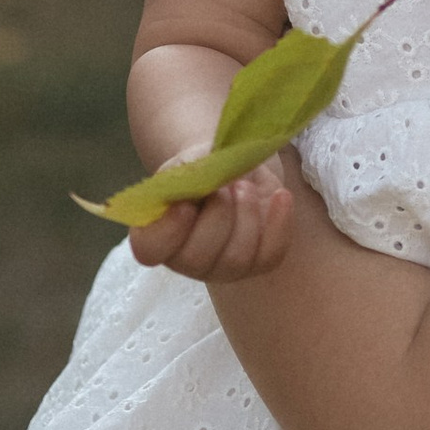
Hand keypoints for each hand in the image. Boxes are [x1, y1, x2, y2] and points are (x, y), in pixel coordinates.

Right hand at [128, 156, 298, 281]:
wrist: (234, 169)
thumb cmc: (202, 167)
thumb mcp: (189, 162)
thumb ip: (186, 175)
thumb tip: (196, 185)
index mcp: (157, 234)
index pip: (149, 249)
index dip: (167, 232)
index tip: (186, 204)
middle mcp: (185, 259)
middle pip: (197, 257)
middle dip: (217, 215)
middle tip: (226, 185)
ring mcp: (223, 267)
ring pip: (236, 259)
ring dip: (245, 216)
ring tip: (245, 186)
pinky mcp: (257, 262)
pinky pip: (270, 255)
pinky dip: (279, 224)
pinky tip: (280, 197)